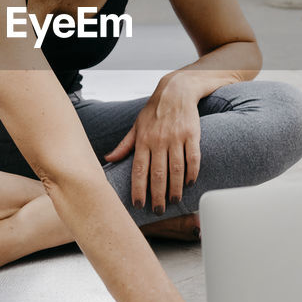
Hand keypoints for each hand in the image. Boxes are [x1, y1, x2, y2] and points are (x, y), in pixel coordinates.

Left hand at [104, 80, 200, 214]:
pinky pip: (193, 158)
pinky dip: (192, 172)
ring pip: (176, 169)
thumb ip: (124, 145)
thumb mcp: (136, 126)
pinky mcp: (192, 134)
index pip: (138, 170)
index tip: (138, 205)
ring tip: (174, 201)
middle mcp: (158, 140)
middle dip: (157, 196)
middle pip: (158, 174)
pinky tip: (190, 183)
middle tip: (158, 210)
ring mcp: (176, 137)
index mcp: (143, 140)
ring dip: (175, 188)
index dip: (138, 189)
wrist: (176, 90)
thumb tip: (108, 159)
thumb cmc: (154, 111)